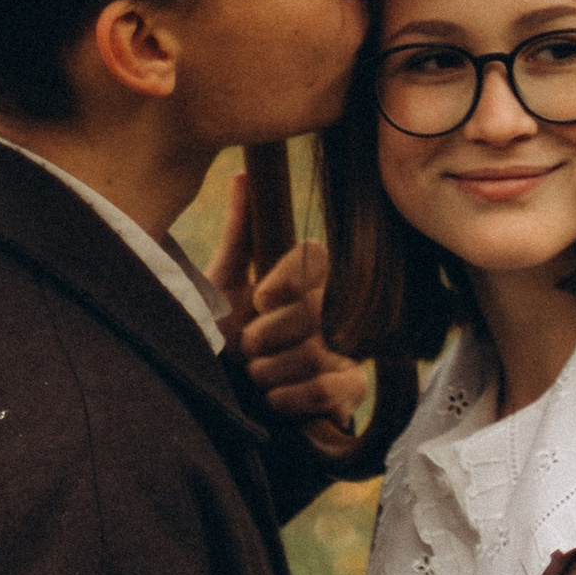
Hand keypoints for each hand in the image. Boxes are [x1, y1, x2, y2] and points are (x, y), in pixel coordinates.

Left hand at [239, 234, 372, 457]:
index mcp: (308, 277)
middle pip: (308, 311)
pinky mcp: (352, 387)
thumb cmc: (227, 334)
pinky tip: (276, 398)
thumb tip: (243, 176)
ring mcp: (348, 348)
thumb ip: (240, 233)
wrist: (229, 398)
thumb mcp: (224, 284)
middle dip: (262, 338)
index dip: (287, 278)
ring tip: (258, 375)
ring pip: (311, 353)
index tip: (259, 299)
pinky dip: (290, 397)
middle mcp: (335, 308)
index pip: (314, 256)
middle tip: (247, 348)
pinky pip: (325, 387)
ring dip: (268, 373)